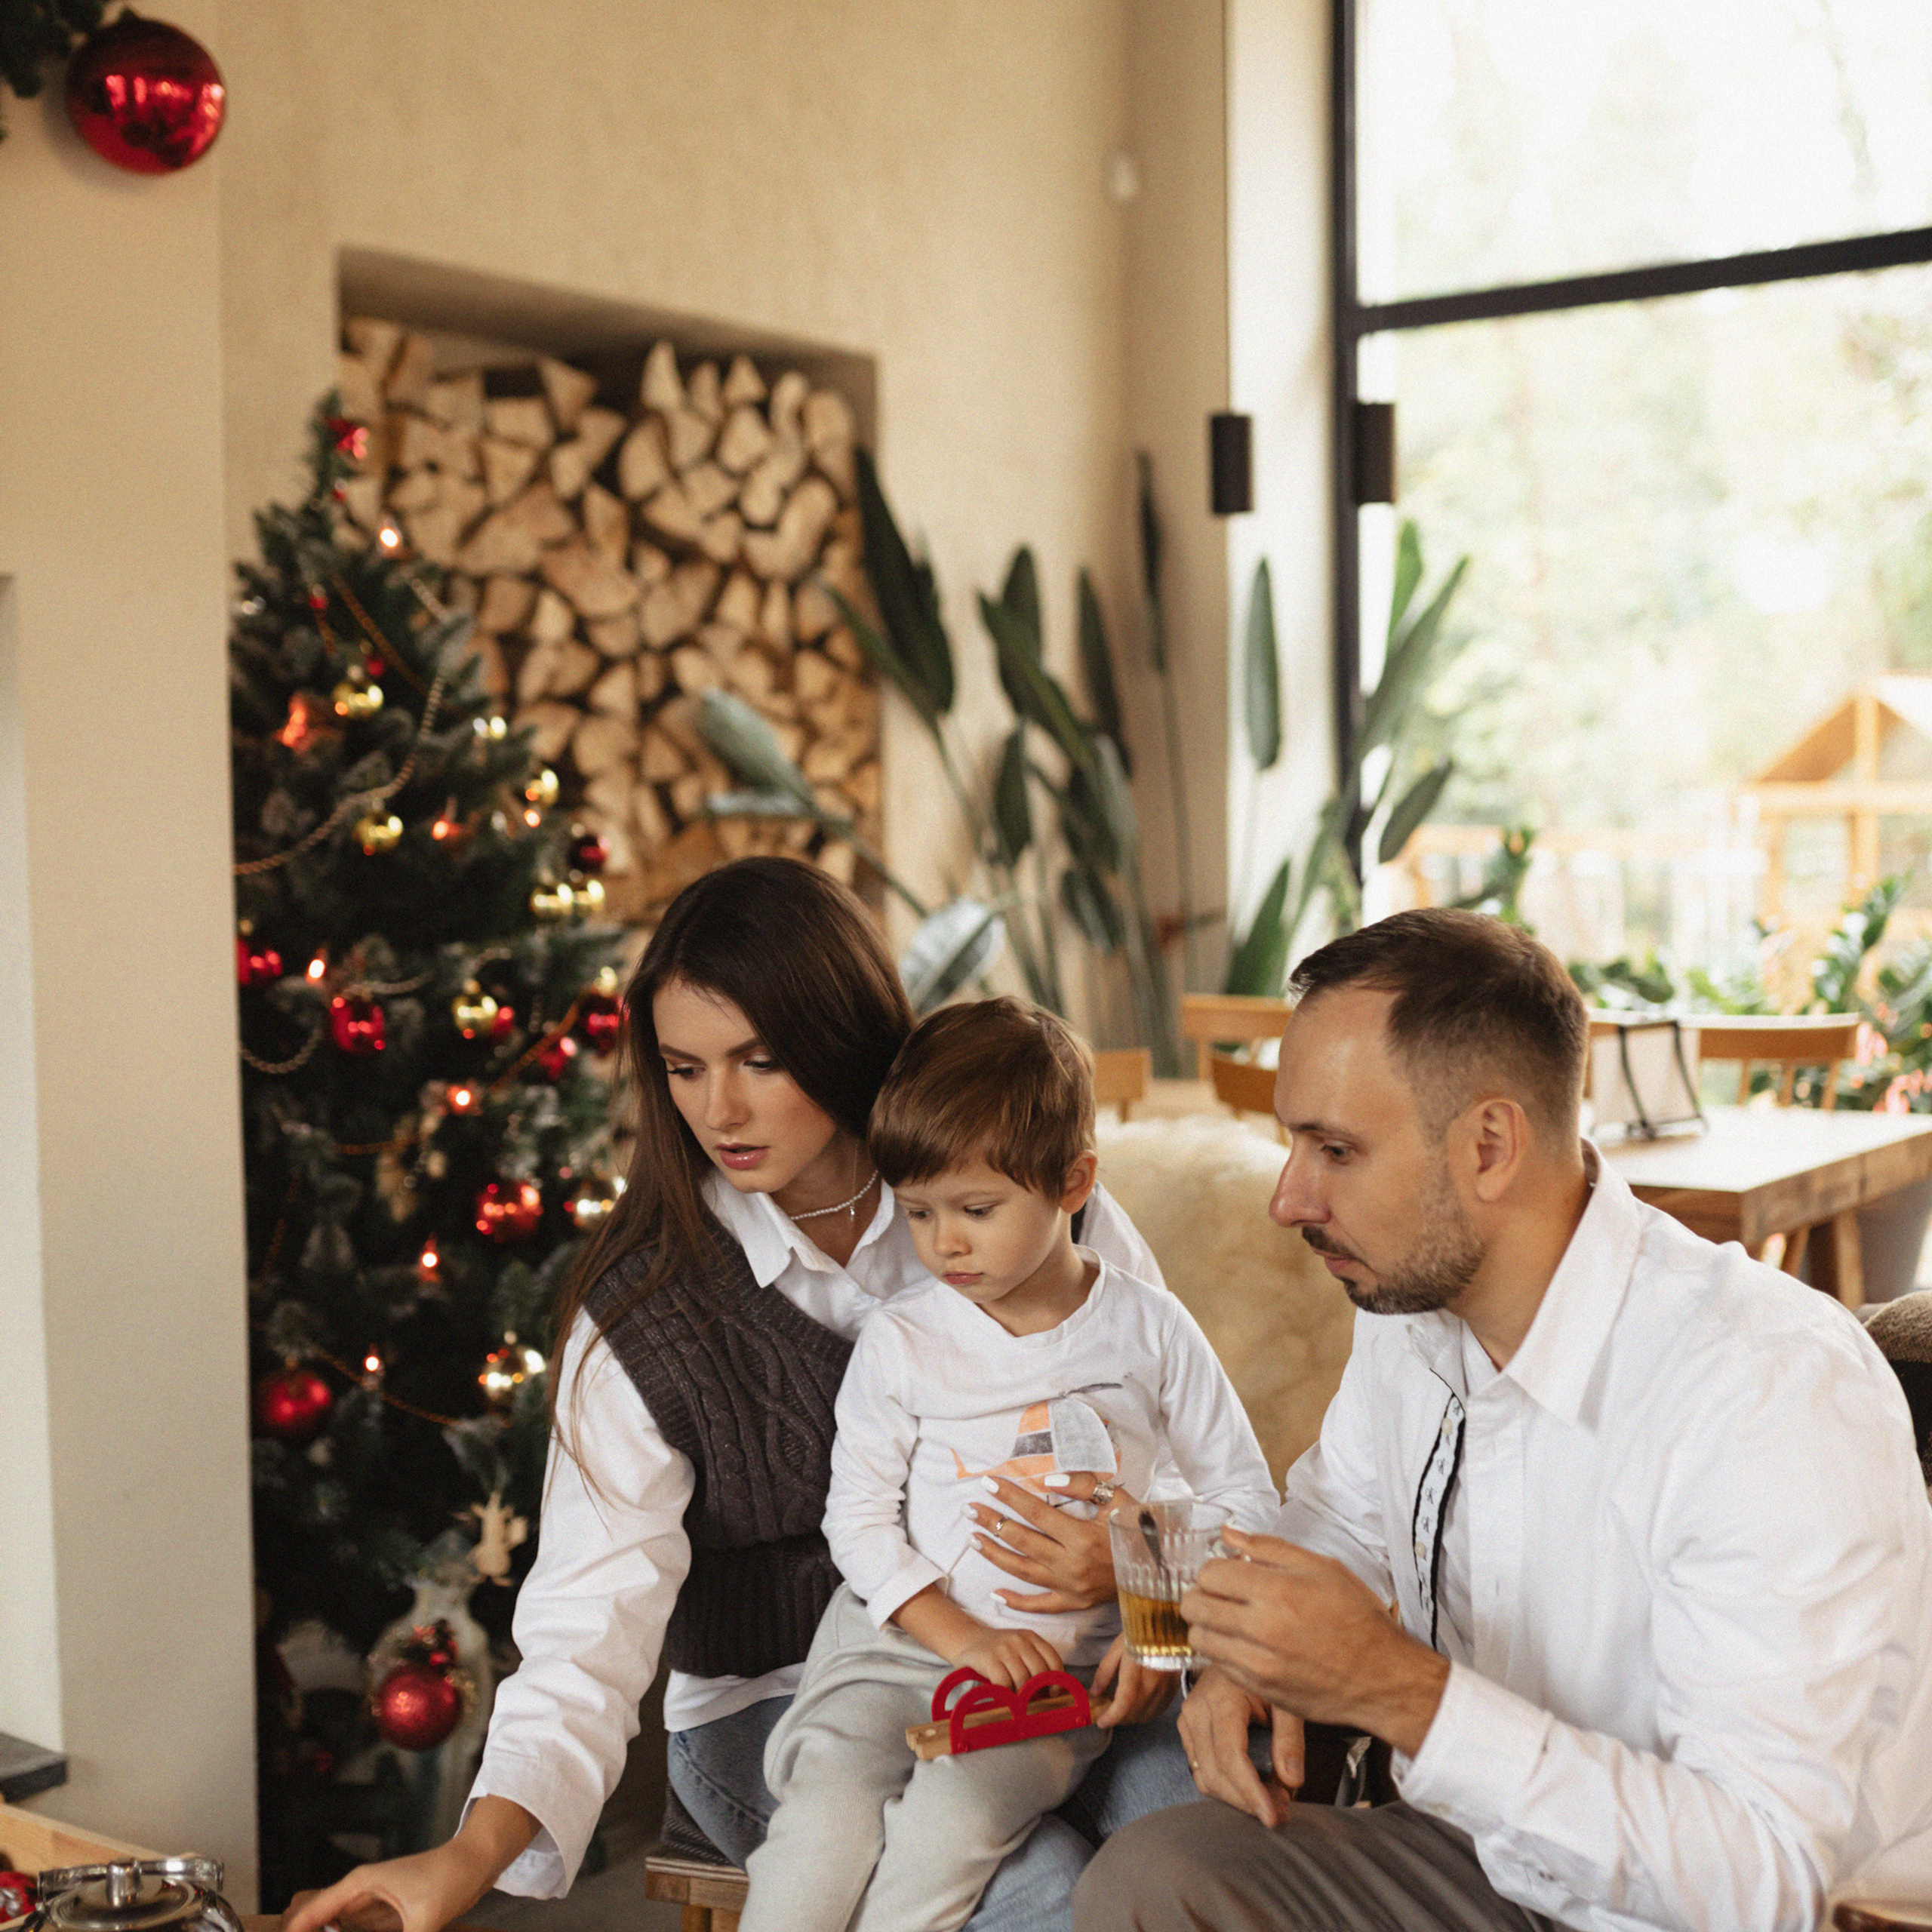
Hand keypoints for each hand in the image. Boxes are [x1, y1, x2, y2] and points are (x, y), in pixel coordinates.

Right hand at [280, 1798, 533, 1931]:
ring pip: (333, 1927)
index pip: (310, 1911)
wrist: (477, 1863)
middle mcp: (359, 1894)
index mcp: (359, 1885)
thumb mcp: (423, 1920)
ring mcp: (370, 1906)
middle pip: (314, 1915)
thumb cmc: (450, 1877)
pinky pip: (354, 1931)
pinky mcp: (384, 1918)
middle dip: (300, 1929)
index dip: (293, 1931)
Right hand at [950, 1623, 1065, 1690]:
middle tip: (1031, 1700)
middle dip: (1038, 1691)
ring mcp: (1004, 1648)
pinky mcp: (989, 1659)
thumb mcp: (1018, 1648)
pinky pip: (1004, 1683)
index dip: (1057, 1681)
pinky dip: (1005, 1694)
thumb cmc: (997, 1650)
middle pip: (1040, 1672)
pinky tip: (1001, 1694)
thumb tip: (1052, 1692)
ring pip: (1023, 1680)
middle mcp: (1019, 1640)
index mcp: (1031, 1637)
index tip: (1053, 1694)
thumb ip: (1033, 1662)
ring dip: (1020, 1695)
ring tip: (1015, 1698)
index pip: (1053, 1660)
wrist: (966, 1639)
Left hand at [968, 1472, 1128, 1613]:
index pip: (1035, 1512)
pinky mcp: (1073, 1603)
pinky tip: (995, 1593)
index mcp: (1081, 1537)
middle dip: (992, 1522)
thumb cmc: (1139, 1530)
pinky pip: (1039, 1605)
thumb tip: (1049, 1479)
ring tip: (974, 1538)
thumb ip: (1084, 1486)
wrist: (1160, 1572)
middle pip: (1021, 1540)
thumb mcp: (1119, 1499)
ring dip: (995, 1554)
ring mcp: (1070, 1588)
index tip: (989, 1483)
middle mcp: (1070, 1564)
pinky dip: (1015, 1601)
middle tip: (970, 1509)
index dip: (1010, 1496)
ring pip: (1022, 1571)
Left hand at [1089, 1631, 1176, 1728]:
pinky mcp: (1173, 1689)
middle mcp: (1152, 1688)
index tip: (1101, 1721)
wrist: (1166, 1626)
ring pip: (1145, 1716)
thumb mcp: (1116, 1649)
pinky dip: (1146, 1712)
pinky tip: (1140, 1704)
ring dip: (1132, 1717)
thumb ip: (1104, 1672)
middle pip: (1133, 1715)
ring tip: (1123, 1708)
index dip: (1111, 1718)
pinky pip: (1158, 1710)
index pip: (1123, 1707)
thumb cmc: (1138, 1634)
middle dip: (1118, 1718)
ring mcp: (1164, 1691)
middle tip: (1108, 1711)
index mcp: (1135, 1676)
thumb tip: (1095, 1692)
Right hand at [1176, 1666, 1302, 1825]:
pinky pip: (1200, 1770)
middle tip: (1281, 1812)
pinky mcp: (1186, 1729)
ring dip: (1237, 1798)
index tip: (1272, 1816)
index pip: (1231, 1756)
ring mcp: (1187, 1720)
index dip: (1251, 1791)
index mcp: (1222, 1698)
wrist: (1235, 1647)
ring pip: (1204, 1777)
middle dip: (1248, 1800)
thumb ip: (1290, 1738)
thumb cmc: (1263, 1667)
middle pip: (1216, 1773)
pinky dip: (1224, 1786)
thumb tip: (1291, 1781)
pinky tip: (1250, 1787)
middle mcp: (1197, 1710)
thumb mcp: (1285, 1697)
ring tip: (1270, 1800)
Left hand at [1181, 1530, 1448, 1757]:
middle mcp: (1261, 1629)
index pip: (1210, 1573)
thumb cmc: (1358, 1621)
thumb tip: (1229, 1535)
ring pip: (1200, 1638)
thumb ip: (1269, 1548)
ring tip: (1229, 1619)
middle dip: (1202, 1594)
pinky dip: (1221, 1652)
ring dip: (1207, 1624)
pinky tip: (1243, 1643)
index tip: (1226, 1572)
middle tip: (1219, 1593)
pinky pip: (1217, 1666)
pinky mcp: (1259, 1689)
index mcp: (1277, 1591)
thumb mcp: (1323, 1568)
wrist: (1382, 1678)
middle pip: (1195, 1605)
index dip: (1215, 1568)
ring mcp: (1257, 1663)